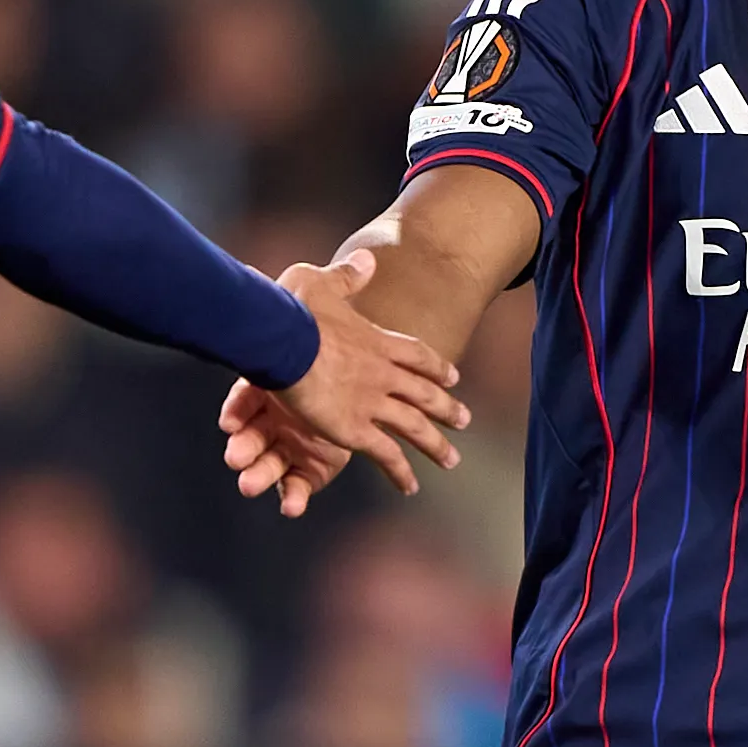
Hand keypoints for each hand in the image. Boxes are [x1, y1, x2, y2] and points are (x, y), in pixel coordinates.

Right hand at [224, 255, 464, 516]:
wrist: (282, 339)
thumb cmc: (292, 309)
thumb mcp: (320, 281)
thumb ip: (347, 276)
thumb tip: (366, 260)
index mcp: (376, 340)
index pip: (416, 354)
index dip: (436, 367)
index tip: (453, 377)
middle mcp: (383, 373)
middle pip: (425, 393)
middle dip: (447, 408)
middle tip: (464, 420)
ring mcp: (372, 402)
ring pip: (414, 427)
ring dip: (435, 444)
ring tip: (451, 460)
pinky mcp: (354, 429)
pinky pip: (386, 454)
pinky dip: (400, 472)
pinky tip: (411, 487)